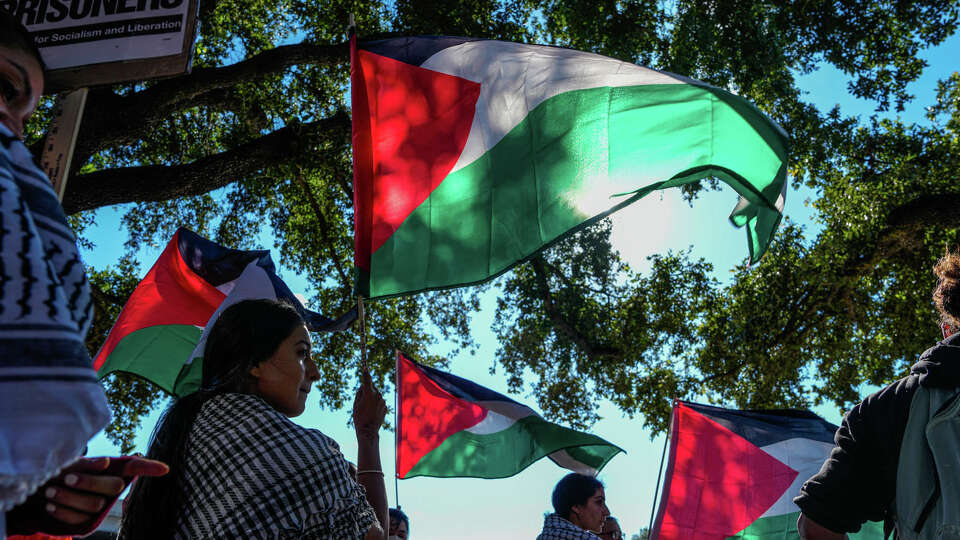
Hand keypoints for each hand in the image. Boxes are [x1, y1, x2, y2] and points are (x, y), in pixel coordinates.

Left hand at [6, 455, 167, 535]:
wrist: (36, 492)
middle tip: (66, 478)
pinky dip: (63, 511)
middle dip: (89, 483)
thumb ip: (87, 463)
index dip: (149, 468)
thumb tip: (107, 463)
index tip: (164, 469)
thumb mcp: (70, 463)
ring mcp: (101, 508)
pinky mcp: (88, 524)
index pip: (135, 468)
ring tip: (50, 491)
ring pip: (95, 505)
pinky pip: (79, 519)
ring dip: (70, 498)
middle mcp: (112, 490)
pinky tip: (51, 505)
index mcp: (111, 470)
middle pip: (113, 487)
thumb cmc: (58, 472)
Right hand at [352, 368, 386, 437]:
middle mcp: (378, 395)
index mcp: (369, 394)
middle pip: (371, 388)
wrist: (369, 431)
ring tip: (367, 410)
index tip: (365, 366)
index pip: (367, 380)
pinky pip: (379, 402)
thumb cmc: (359, 417)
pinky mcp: (385, 406)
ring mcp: (383, 401)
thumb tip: (363, 386)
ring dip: (372, 398)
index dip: (365, 373)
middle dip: (367, 390)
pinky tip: (372, 413)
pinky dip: (376, 404)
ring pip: (376, 395)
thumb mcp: (356, 404)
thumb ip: (359, 393)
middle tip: (361, 401)